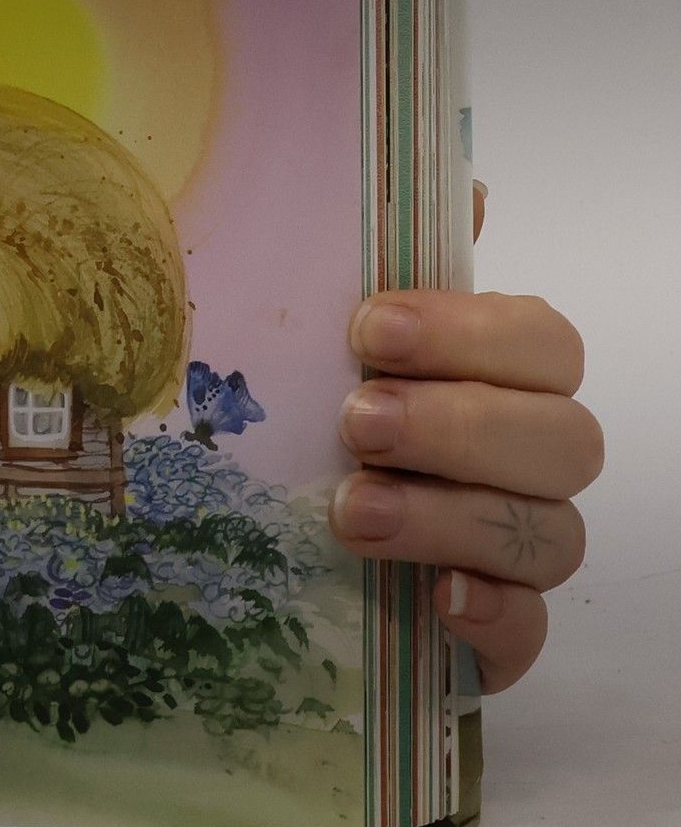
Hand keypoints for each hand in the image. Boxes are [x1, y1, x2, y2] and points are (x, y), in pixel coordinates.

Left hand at [331, 190, 600, 692]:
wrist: (263, 560)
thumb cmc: (309, 428)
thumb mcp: (320, 345)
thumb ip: (390, 267)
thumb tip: (463, 188)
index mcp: (501, 381)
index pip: (542, 343)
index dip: (470, 332)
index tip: (369, 328)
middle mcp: (526, 466)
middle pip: (562, 439)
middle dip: (458, 424)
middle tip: (356, 420)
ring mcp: (516, 556)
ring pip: (547, 534)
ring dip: (451, 515)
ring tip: (350, 509)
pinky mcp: (491, 638)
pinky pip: (528, 635)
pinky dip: (494, 616)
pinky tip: (439, 599)